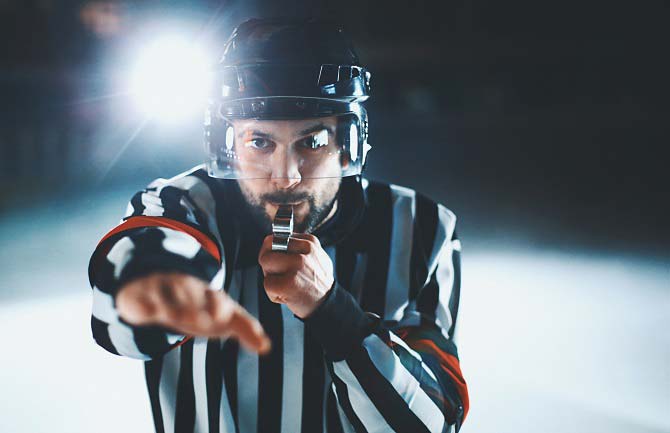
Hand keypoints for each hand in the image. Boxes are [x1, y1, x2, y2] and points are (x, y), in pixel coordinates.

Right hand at [116, 272, 270, 353]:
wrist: (157, 280)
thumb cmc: (196, 304)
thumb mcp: (221, 315)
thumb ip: (245, 329)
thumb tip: (266, 347)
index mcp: (208, 294)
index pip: (218, 299)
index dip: (220, 307)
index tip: (225, 317)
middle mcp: (187, 290)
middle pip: (194, 298)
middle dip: (201, 308)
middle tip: (211, 319)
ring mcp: (163, 291)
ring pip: (169, 298)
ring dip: (175, 307)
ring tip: (179, 317)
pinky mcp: (140, 297)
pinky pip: (141, 300)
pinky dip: (144, 306)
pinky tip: (146, 313)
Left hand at [258, 233, 334, 318]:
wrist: (328, 305)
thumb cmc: (316, 282)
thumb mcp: (314, 257)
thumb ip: (296, 247)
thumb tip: (272, 242)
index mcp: (309, 242)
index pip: (275, 238)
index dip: (273, 253)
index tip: (283, 263)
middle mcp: (304, 251)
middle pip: (267, 249)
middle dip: (268, 264)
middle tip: (281, 275)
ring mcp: (297, 266)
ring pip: (265, 263)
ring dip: (270, 277)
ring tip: (285, 284)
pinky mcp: (289, 283)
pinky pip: (267, 284)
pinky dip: (273, 294)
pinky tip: (287, 295)